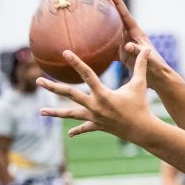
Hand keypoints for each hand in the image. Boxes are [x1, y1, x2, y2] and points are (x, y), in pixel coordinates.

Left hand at [37, 48, 157, 143]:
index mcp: (103, 94)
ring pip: (70, 114)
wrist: (142, 130)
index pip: (86, 75)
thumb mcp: (139, 84)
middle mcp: (94, 106)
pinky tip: (69, 134)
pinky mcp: (97, 126)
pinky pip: (85, 127)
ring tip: (41, 112)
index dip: (76, 62)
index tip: (65, 53)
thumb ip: (141, 66)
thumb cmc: (141, 105)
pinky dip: (77, 130)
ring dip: (55, 113)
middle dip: (53, 87)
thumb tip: (147, 49)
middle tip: (38, 80)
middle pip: (69, 94)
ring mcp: (94, 117)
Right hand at [101, 0, 170, 85]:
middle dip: (109, 4)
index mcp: (136, 33)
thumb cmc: (155, 67)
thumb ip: (137, 52)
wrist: (158, 78)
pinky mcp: (122, 53)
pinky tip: (92, 39)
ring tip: (93, 8)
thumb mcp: (146, 59)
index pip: (125, 14)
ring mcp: (125, 43)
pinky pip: (110, 45)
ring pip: (113, 29)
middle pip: (117, 17)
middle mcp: (130, 35)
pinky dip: (102, 42)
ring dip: (104, 20)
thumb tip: (126, 45)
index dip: (117, 2)